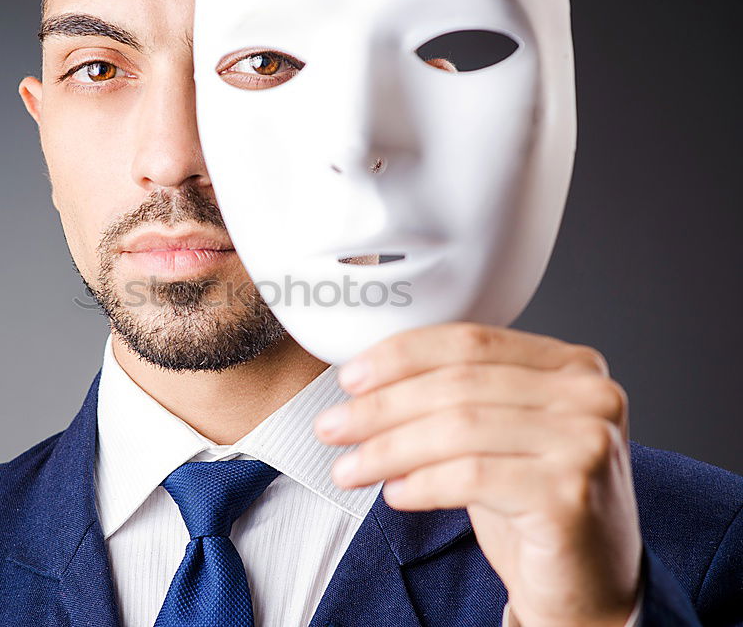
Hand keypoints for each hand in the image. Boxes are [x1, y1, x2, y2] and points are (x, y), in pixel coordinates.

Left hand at [313, 323, 641, 626]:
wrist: (591, 583)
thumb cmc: (538, 504)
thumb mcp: (500, 434)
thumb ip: (457, 396)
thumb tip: (369, 383)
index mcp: (571, 365)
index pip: (470, 341)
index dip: (401, 356)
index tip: (351, 377)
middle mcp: (588, 396)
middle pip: (457, 383)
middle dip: (381, 407)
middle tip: (333, 427)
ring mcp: (585, 442)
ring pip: (457, 428)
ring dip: (388, 449)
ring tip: (350, 468)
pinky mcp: (569, 493)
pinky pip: (470, 477)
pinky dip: (421, 483)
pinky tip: (395, 493)